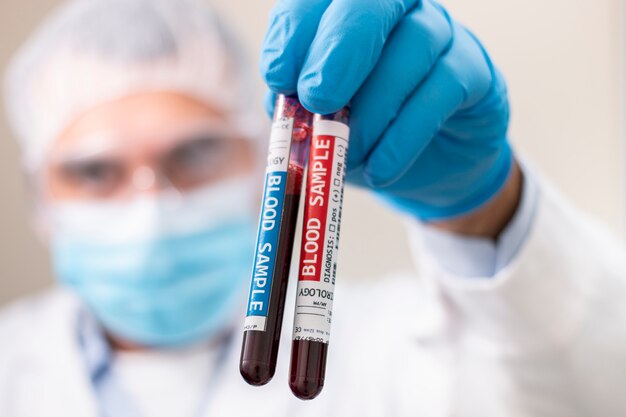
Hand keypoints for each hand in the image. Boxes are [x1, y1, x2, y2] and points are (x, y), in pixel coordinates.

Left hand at [260, 0, 512, 220]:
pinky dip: (405, 136)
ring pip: (413, 45)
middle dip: (339, 47)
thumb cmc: (365, 133)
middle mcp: (396, 10)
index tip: (278, 77)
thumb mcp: (321, 124)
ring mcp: (441, 34)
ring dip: (373, 107)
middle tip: (317, 96)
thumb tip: (285, 106)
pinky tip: (381, 168)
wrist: (423, 167)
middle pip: (372, 0)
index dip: (295, 30)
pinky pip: (442, 90)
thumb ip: (301, 109)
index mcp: (347, 13)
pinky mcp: (474, 71)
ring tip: (350, 153)